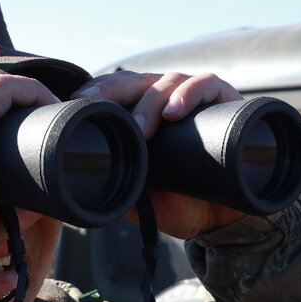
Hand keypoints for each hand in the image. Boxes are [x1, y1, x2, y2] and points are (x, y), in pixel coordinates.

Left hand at [72, 71, 246, 237]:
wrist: (225, 220)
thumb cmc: (183, 203)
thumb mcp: (142, 201)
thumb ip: (118, 192)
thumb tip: (85, 191)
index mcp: (145, 115)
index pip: (116, 90)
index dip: (96, 91)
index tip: (74, 102)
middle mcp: (169, 101)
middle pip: (136, 80)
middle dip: (112, 90)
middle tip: (94, 106)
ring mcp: (197, 98)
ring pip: (169, 81)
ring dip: (151, 102)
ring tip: (142, 129)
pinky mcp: (227, 101)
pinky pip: (207, 84)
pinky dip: (190, 94)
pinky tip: (175, 111)